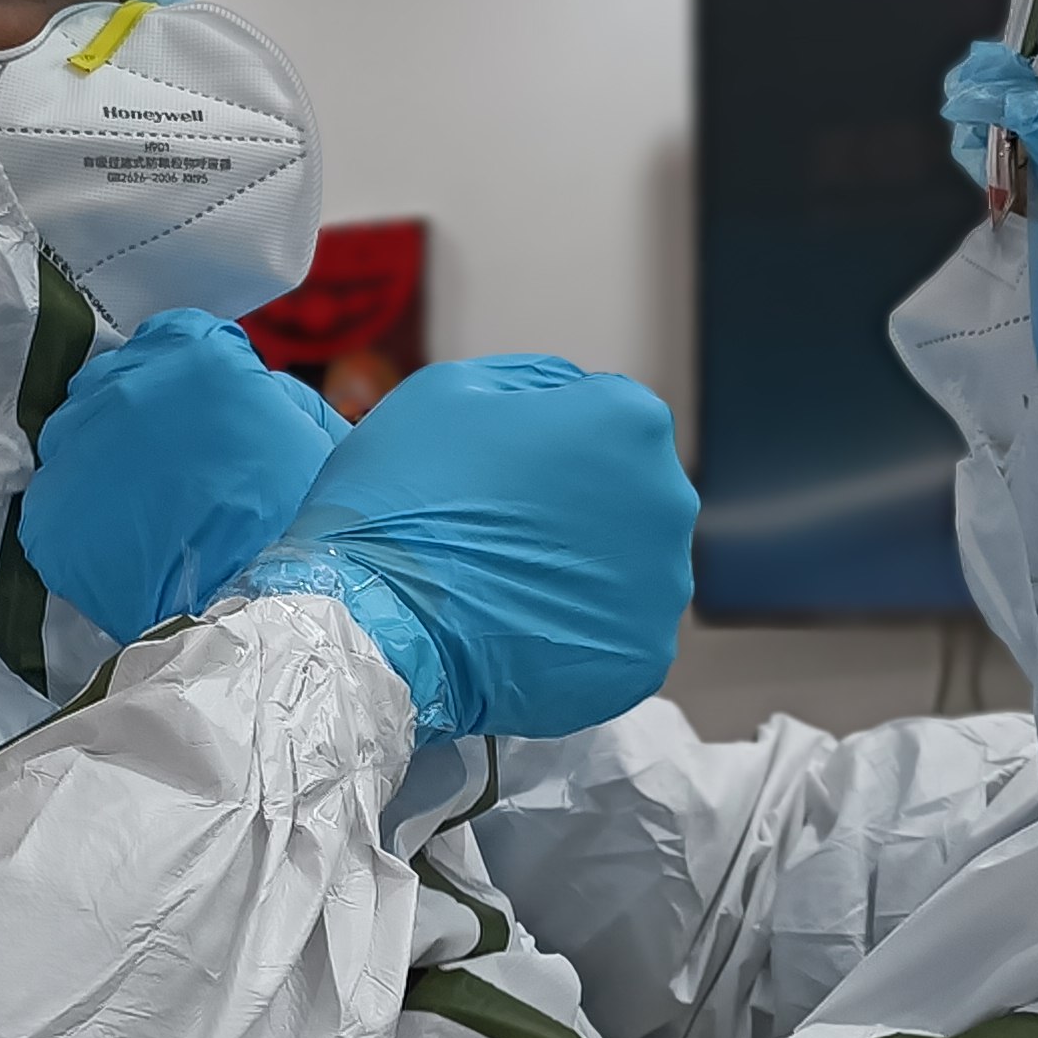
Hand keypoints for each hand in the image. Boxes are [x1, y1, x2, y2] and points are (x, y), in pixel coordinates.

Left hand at [23, 309, 347, 639]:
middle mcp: (125, 386)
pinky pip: (54, 503)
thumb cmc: (304, 521)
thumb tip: (247, 388)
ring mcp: (79, 450)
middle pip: (114, 380)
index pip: (174, 338)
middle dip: (140, 413)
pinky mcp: (51, 517)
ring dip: (102, 462)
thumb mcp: (314, 432)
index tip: (199, 413)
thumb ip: (270, 392)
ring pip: (74, 436)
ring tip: (141, 506)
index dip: (189, 378)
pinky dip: (81, 520)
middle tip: (171, 463)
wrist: (266, 610)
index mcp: (196, 355)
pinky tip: (118, 543)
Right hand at [231, 355, 693, 744]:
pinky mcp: (643, 655)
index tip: (498, 469)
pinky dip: (576, 632)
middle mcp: (667, 498)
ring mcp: (662, 585)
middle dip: (574, 503)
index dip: (545, 439)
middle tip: (500, 529)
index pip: (603, 416)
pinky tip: (521, 629)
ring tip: (506, 584)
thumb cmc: (402, 494)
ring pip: (626, 565)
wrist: (370, 620)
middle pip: (625, 491)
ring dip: (579, 568)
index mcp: (630, 421)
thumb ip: (531, 382)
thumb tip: (568, 396)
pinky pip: (615, 632)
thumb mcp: (449, 388)